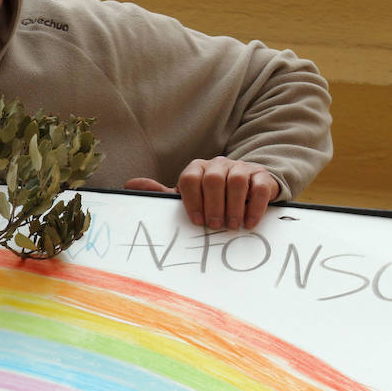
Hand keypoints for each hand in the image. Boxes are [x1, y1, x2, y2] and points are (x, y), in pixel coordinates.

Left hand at [124, 156, 279, 230]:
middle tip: (215, 226)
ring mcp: (242, 168)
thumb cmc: (213, 196)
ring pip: (236, 180)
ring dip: (234, 206)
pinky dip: (254, 206)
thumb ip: (161, 193)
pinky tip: (249, 222)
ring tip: (233, 226)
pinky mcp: (262, 175)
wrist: (248, 186)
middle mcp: (219, 164)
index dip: (192, 200)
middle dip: (213, 205)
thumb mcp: (187, 195)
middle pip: (213, 179)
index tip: (197, 221)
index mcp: (198, 168)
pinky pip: (259, 186)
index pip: (190, 178)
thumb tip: (129, 185)